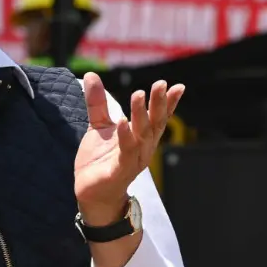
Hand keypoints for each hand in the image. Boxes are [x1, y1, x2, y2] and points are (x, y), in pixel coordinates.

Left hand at [74, 73, 184, 222]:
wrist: (91, 192)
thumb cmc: (100, 160)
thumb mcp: (99, 126)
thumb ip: (98, 102)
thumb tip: (91, 74)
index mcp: (142, 137)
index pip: (158, 117)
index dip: (168, 103)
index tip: (176, 86)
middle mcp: (143, 148)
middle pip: (154, 123)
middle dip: (159, 103)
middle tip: (161, 84)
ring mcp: (133, 160)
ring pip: (142, 135)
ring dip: (142, 115)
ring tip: (139, 94)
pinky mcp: (119, 171)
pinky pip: (125, 153)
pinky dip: (126, 137)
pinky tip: (123, 122)